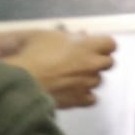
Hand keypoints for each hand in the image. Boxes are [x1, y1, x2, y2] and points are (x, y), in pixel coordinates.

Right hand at [0, 29, 116, 108]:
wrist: (23, 80)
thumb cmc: (33, 54)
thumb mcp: (47, 35)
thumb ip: (68, 34)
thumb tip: (81, 35)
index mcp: (88, 45)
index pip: (111, 44)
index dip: (102, 45)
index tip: (93, 46)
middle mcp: (93, 64)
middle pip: (109, 63)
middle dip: (98, 61)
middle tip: (83, 61)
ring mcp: (88, 84)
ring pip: (99, 81)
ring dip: (89, 78)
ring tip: (73, 77)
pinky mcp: (80, 100)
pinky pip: (91, 98)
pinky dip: (85, 95)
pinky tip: (73, 92)